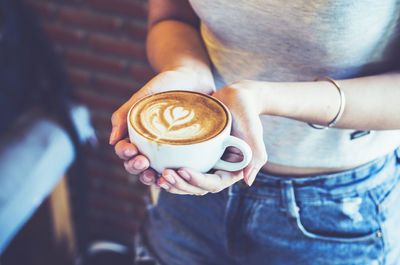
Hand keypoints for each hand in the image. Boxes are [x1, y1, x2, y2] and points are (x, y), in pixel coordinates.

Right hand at [110, 68, 214, 185]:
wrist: (195, 77)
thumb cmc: (167, 83)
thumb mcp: (144, 95)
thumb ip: (125, 114)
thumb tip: (111, 141)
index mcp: (137, 133)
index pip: (124, 150)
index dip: (124, 154)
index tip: (131, 149)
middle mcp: (150, 144)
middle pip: (136, 164)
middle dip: (136, 167)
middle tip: (143, 162)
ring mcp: (168, 149)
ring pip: (154, 171)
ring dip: (151, 177)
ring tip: (155, 176)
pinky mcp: (185, 151)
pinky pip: (177, 169)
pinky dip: (173, 177)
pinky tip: (175, 178)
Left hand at [157, 80, 266, 194]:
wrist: (236, 98)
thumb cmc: (246, 113)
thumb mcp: (254, 132)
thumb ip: (256, 156)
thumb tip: (248, 181)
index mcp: (232, 170)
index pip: (214, 183)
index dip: (198, 181)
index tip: (183, 171)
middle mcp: (217, 170)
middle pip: (197, 187)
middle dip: (180, 185)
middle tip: (164, 175)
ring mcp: (205, 164)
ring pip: (186, 181)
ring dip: (172, 183)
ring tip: (156, 175)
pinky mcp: (195, 155)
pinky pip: (180, 167)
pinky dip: (169, 171)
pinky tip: (154, 168)